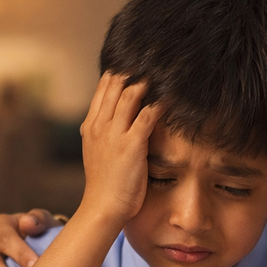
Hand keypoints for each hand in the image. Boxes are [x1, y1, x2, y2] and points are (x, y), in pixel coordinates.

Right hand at [77, 72, 163, 225]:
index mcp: (91, 125)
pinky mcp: (131, 145)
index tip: (139, 61)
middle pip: (116, 83)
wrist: (102, 208)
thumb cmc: (106, 184)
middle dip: (136, 68)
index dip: (121, 70)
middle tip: (156, 58)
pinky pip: (147, 115)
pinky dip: (162, 103)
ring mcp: (114, 134)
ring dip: (149, 80)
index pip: (104, 86)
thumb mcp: (98, 152)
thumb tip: (120, 119)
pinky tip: (175, 96)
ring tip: (166, 70)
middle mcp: (100, 125)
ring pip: (130, 94)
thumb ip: (106, 133)